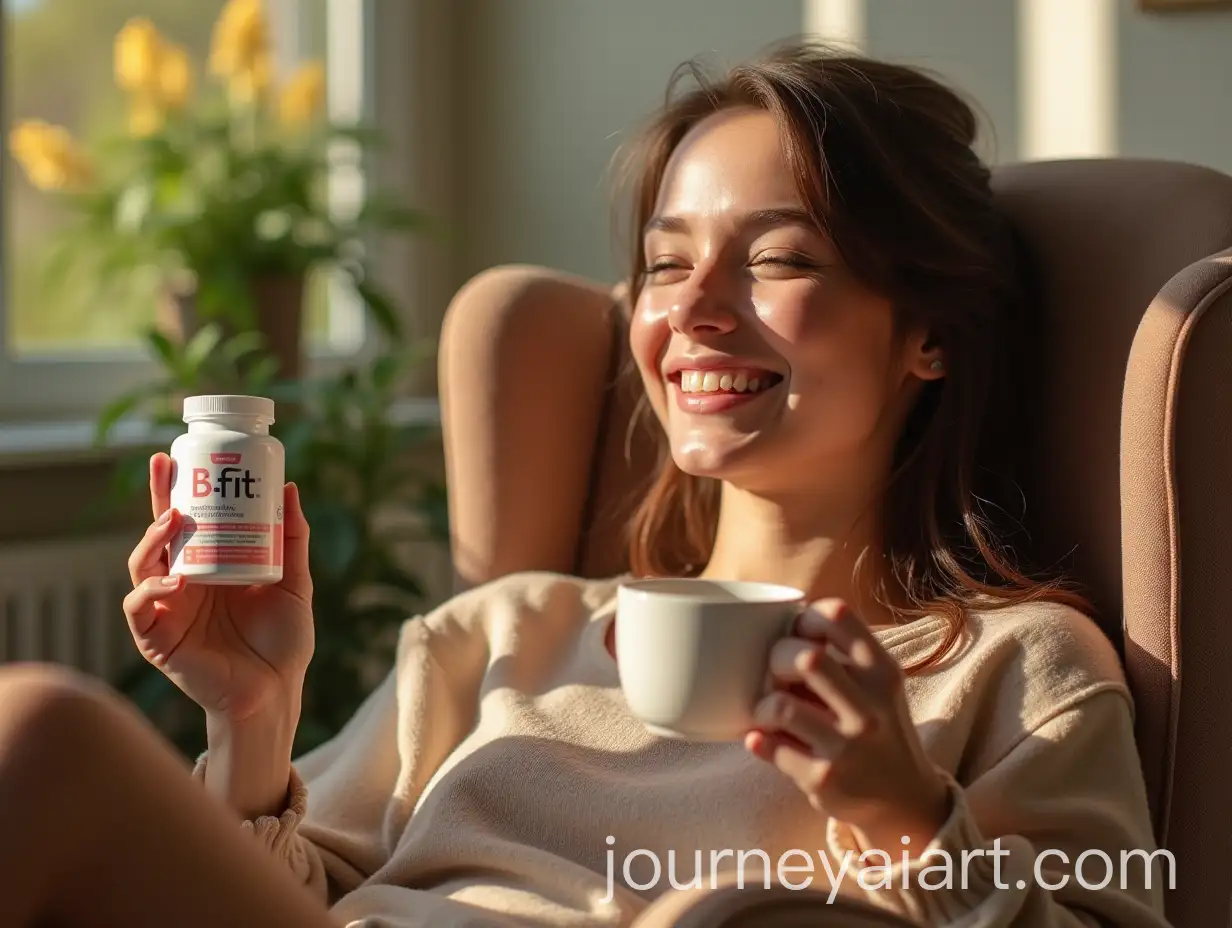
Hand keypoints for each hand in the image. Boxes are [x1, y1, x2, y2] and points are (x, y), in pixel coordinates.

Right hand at [122, 452, 314, 728]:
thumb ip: (292, 540)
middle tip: (165, 469)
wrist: (276, 692)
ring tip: (175, 522)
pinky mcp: (159, 639)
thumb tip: (290, 489)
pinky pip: (140, 609)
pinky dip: (151, 591)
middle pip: (158, 534)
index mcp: (210, 567)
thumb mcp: (294, 583)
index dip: (176, 490)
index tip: (175, 456)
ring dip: (153, 540)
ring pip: (141, 565)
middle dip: (158, 500)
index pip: (187, 522)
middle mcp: (183, 584)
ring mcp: (167, 609)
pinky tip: (174, 582)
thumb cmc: (283, 642)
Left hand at [745, 598, 950, 850]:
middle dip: (777, 659)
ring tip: (769, 712)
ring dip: (764, 705)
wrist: (902, 799)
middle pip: (807, 658)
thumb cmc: (878, 727)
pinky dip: (757, 739)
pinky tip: (763, 738)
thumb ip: (844, 653)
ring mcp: (846, 747)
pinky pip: (769, 747)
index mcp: (882, 673)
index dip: (804, 618)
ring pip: (782, 706)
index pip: (838, 615)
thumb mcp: (878, 685)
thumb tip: (784, 623)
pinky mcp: (823, 779)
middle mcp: (870, 709)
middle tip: (775, 676)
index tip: (796, 635)